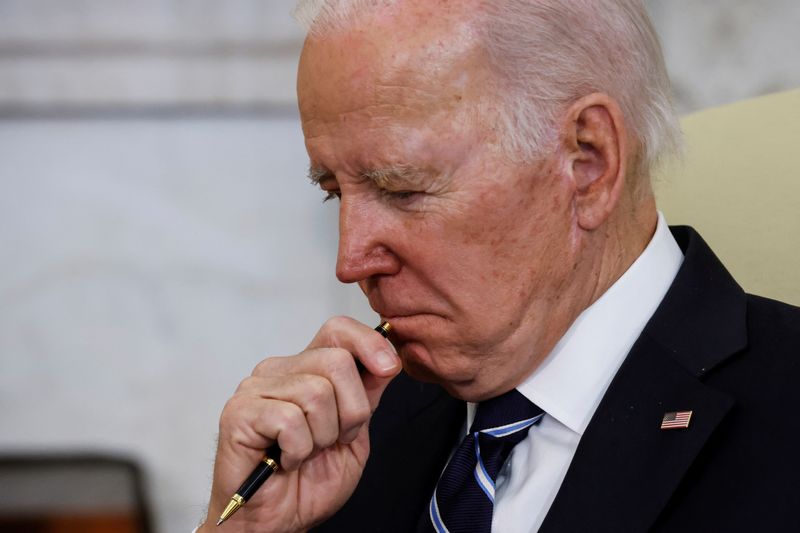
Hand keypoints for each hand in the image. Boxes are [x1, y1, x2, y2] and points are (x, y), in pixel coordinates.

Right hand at [200, 317, 401, 532]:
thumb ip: (367, 395)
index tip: (389, 368)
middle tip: (333, 440)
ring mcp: (256, 388)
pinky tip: (285, 460)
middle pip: (336, 361)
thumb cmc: (308, 482)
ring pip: (316, 393)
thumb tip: (387, 360)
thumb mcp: (354, 435)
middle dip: (351, 411)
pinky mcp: (240, 412)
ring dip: (322, 436)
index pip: (337, 329)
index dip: (368, 342)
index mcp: (306, 369)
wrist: (276, 522)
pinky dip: (298, 449)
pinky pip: (289, 419)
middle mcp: (279, 370)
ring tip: (305, 452)